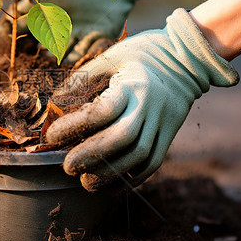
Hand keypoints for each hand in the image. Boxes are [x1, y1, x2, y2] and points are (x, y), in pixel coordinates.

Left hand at [46, 9, 238, 190]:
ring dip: (111, 174)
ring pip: (140, 156)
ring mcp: (165, 121)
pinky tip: (112, 186)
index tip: (52, 136)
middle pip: (123, 138)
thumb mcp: (111, 56)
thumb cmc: (141, 54)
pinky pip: (154, 162)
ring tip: (86, 182)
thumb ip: (83, 78)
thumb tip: (55, 102)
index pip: (103, 110)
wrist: (188, 57)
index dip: (75, 126)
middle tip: (68, 167)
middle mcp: (150, 105)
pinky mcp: (171, 133)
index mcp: (132, 84)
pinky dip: (133, 178)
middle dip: (92, 156)